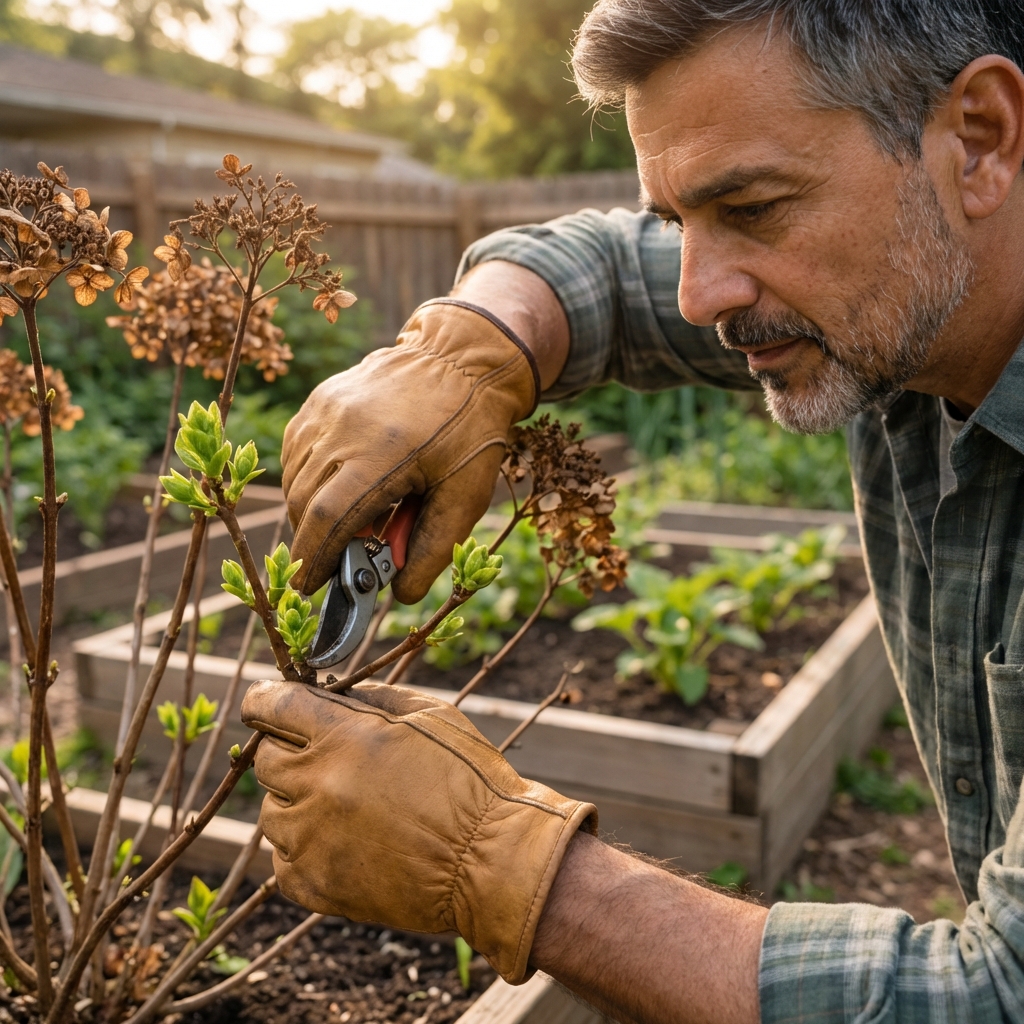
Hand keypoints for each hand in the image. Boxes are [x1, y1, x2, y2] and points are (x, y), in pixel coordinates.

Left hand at [241, 678, 595, 982]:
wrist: (494, 862)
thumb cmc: (470, 780)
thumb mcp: (431, 715)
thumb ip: (373, 696)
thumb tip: (331, 689)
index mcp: (344, 737)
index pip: (272, 705)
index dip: (264, 700)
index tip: (266, 703)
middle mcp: (317, 785)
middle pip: (265, 759)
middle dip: (288, 750)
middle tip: (328, 758)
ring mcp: (311, 840)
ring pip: (271, 812)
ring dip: (297, 802)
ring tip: (347, 807)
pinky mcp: (314, 885)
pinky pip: (283, 861)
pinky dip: (305, 850)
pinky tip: (346, 843)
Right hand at [281, 299, 538, 599]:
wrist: (465, 358)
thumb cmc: (472, 430)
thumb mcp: (467, 496)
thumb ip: (434, 549)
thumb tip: (401, 594)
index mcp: (384, 453)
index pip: (329, 519)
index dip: (315, 559)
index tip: (308, 588)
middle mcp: (345, 427)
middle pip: (305, 502)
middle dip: (312, 542)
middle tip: (334, 562)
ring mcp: (327, 408)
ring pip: (295, 478)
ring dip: (309, 512)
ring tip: (345, 524)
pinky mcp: (322, 397)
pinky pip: (297, 450)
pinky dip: (306, 479)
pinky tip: (335, 488)